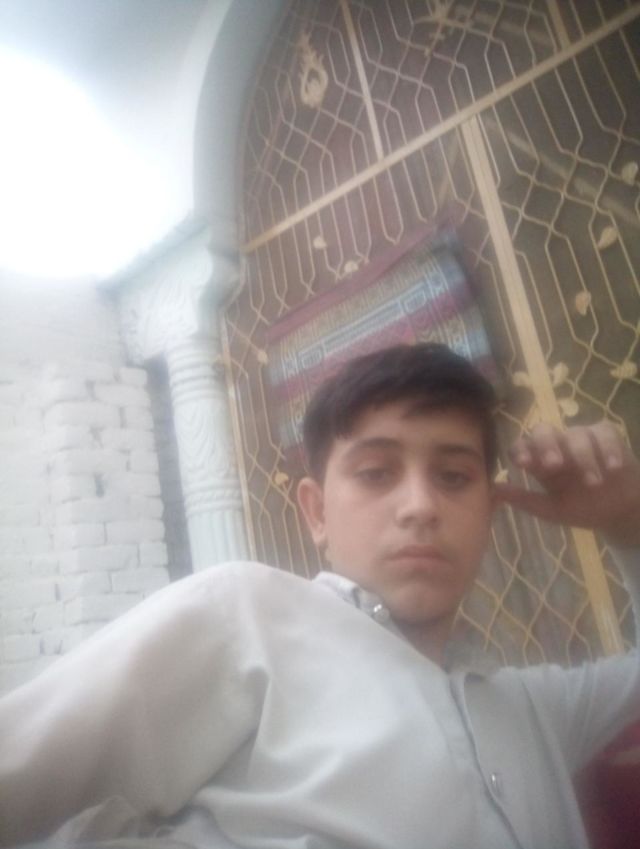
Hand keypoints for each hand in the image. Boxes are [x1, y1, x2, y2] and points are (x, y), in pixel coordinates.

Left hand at [495, 421, 639, 547]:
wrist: (618, 512)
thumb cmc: (582, 507)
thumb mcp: (551, 509)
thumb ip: (524, 499)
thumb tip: (492, 491)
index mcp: (539, 461)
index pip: (522, 446)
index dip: (520, 451)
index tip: (522, 464)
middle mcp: (557, 445)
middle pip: (543, 431)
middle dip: (546, 445)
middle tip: (554, 465)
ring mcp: (582, 437)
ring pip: (576, 434)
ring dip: (583, 458)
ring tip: (593, 483)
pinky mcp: (607, 436)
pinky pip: (604, 433)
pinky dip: (608, 449)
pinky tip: (612, 467)